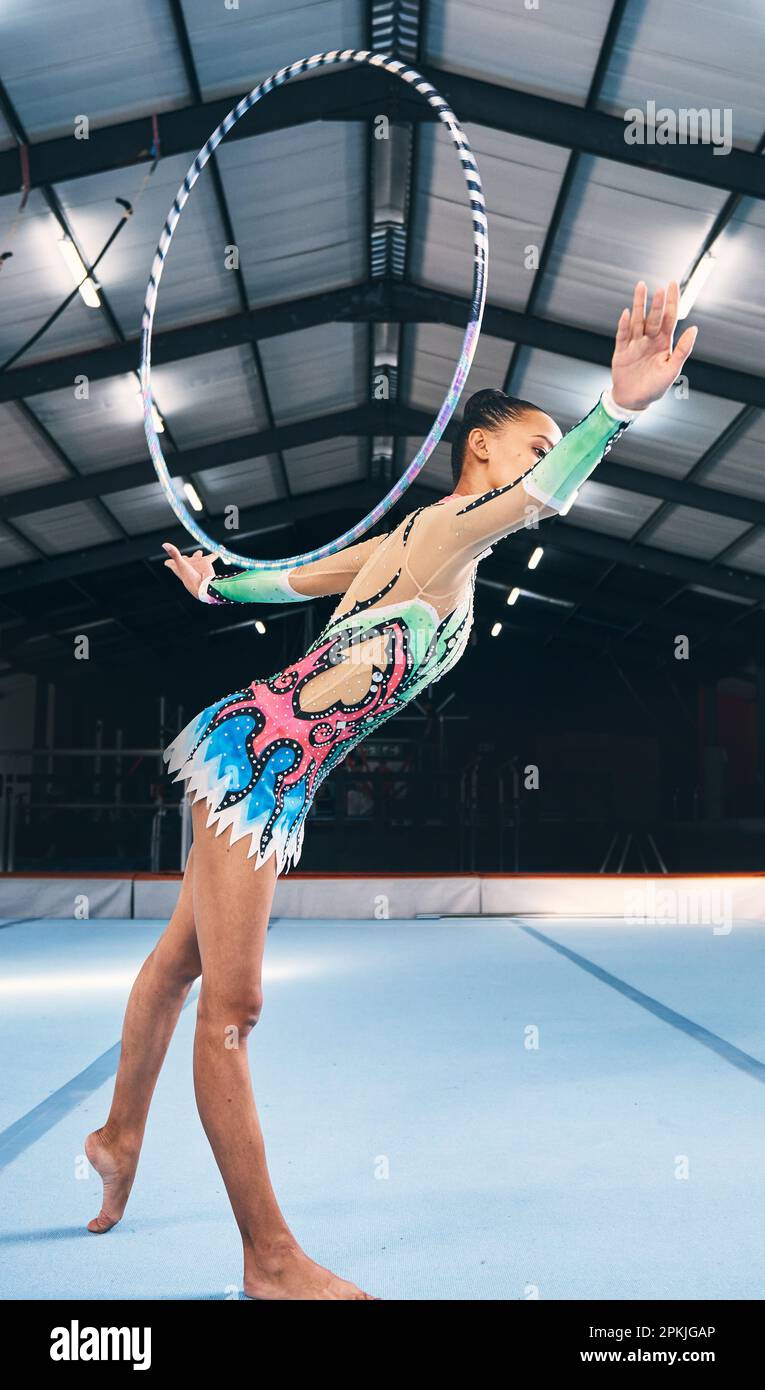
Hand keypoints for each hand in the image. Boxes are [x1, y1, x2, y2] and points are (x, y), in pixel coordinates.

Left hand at [162, 543, 215, 598]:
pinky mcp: (206, 563)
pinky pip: (212, 556)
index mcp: (179, 567)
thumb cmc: (191, 578)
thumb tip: (164, 544)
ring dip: (198, 554)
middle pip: (184, 560)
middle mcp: (188, 565)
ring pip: (197, 556)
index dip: (169, 562)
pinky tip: (220, 548)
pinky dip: (215, 553)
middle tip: (183, 556)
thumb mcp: (181, 564)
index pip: (171, 564)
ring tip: (199, 552)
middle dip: (183, 557)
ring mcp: (197, 564)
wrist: (205, 586)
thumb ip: (174, 554)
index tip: (167, 562)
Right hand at [611, 280, 697, 410]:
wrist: (634, 401)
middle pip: (653, 317)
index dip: (671, 302)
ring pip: (637, 321)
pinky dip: (624, 325)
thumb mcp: (672, 369)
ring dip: (639, 305)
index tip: (672, 285)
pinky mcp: (622, 352)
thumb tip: (694, 329)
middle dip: (657, 303)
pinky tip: (626, 314)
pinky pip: (623, 336)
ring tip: (640, 288)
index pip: (669, 318)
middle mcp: (649, 340)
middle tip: (660, 289)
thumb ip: (683, 349)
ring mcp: (635, 344)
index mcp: (663, 343)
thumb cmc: (655, 387)